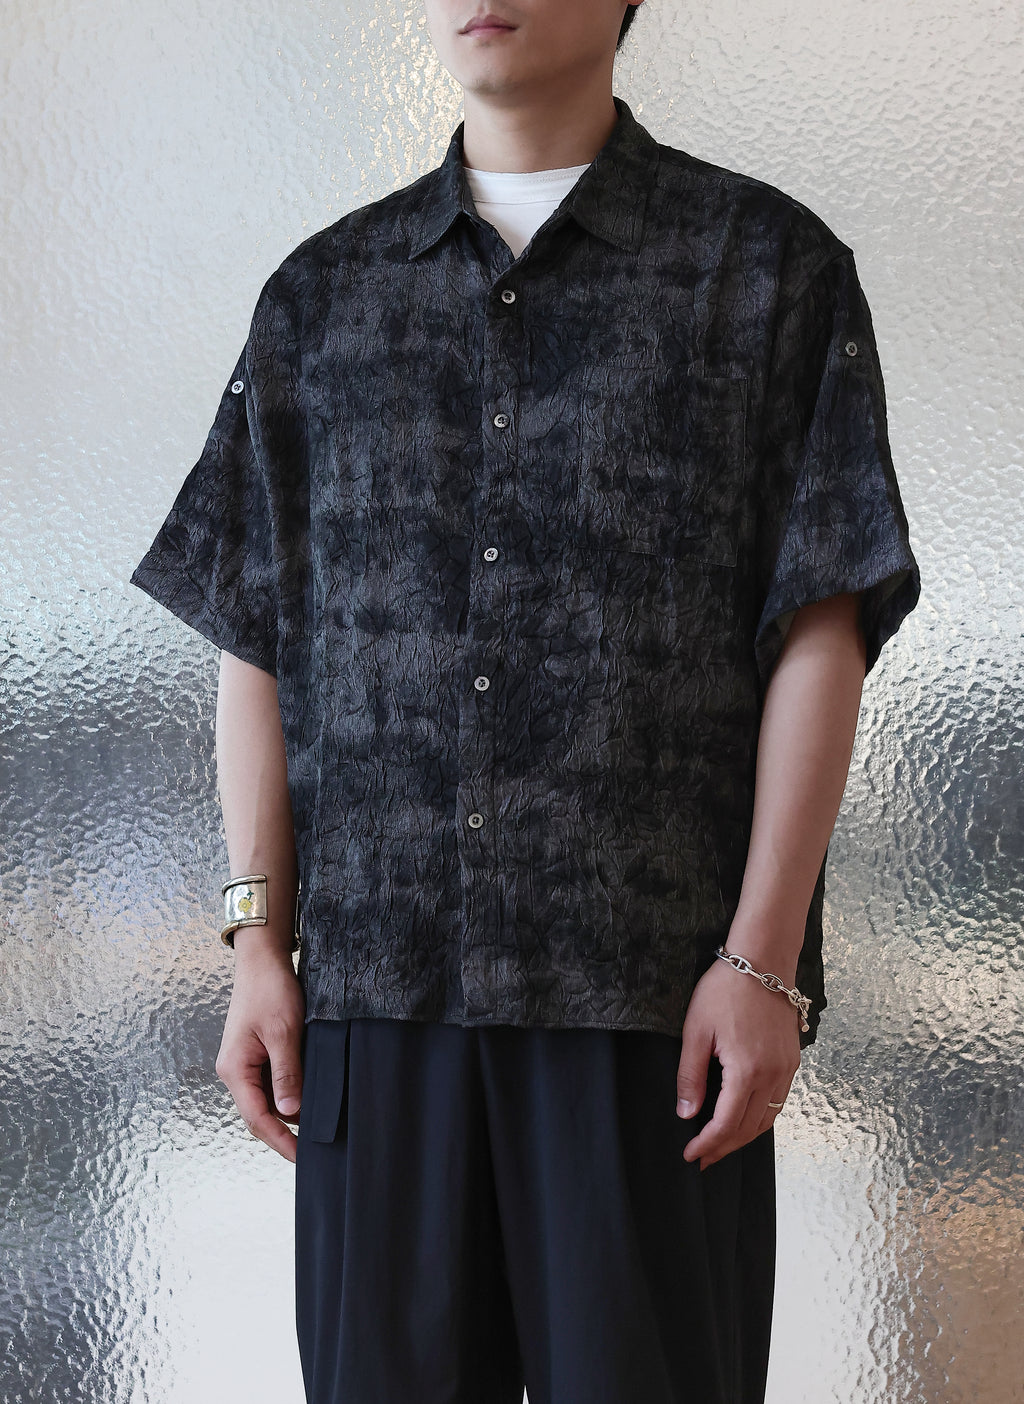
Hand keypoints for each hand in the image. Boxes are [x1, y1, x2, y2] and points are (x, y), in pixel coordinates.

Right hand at [215, 945, 305, 1162]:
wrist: (262, 960)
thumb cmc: (270, 991)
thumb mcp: (283, 1033)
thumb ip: (287, 1074)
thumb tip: (290, 1113)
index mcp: (235, 1070)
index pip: (256, 1118)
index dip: (279, 1141)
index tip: (301, 1158)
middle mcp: (235, 1071)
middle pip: (259, 1114)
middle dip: (284, 1133)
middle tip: (314, 1150)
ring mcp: (245, 1064)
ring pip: (266, 1100)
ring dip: (288, 1113)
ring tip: (317, 1127)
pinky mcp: (256, 1055)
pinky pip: (271, 1084)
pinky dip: (289, 1094)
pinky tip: (309, 1097)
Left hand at [675, 957, 801, 1170]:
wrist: (763, 961)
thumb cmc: (726, 989)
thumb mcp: (696, 1029)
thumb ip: (691, 1075)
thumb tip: (686, 1114)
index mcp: (747, 1070)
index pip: (727, 1124)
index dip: (708, 1144)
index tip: (691, 1155)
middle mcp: (773, 1076)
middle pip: (749, 1129)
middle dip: (724, 1148)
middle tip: (703, 1158)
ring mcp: (787, 1070)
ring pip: (767, 1120)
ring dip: (743, 1137)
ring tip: (720, 1145)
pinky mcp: (793, 1061)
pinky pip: (778, 1103)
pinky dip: (760, 1119)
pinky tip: (743, 1119)